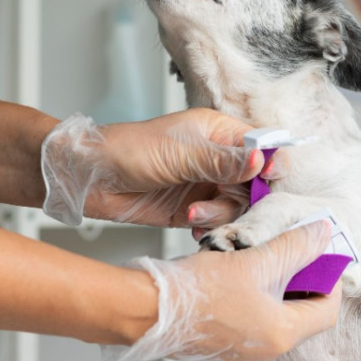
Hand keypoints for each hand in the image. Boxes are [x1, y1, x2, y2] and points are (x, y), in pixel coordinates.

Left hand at [40, 109, 283, 226]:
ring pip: (238, 206)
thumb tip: (261, 158)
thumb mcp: (179, 154)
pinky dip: (209, 227)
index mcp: (219, 132)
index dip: (271, 163)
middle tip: (226, 205)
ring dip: (221, 215)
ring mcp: (206, 185)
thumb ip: (222, 161)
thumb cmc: (127, 151)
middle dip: (245, 198)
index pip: (262, 145)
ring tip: (194, 214)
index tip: (270, 179)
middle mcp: (217, 159)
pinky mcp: (193, 209)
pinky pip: (217, 222)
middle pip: (255, 182)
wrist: (89, 178)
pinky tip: (191, 225)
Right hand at [103, 221, 341, 360]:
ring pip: (275, 322)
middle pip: (302, 318)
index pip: (327, 311)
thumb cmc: (196, 289)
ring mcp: (243, 359)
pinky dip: (253, 305)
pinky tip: (237, 281)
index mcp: (280, 335)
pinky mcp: (222, 355)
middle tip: (289, 255)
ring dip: (275, 293)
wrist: (144, 310)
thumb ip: (294, 246)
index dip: (329, 281)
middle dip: (300, 284)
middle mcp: (266, 355)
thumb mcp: (254, 260)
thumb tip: (322, 233)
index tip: (320, 258)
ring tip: (259, 264)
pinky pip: (251, 329)